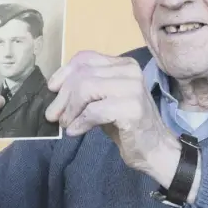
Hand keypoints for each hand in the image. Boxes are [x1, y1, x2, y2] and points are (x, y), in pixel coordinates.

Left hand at [45, 51, 180, 185]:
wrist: (155, 148)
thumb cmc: (127, 125)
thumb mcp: (105, 100)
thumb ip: (86, 89)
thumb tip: (55, 90)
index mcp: (123, 64)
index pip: (85, 58)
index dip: (64, 73)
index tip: (52, 90)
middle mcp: (130, 71)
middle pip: (82, 74)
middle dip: (62, 96)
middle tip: (53, 116)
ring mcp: (132, 88)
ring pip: (86, 89)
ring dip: (70, 109)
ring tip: (66, 123)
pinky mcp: (131, 108)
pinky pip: (94, 111)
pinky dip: (80, 122)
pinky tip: (75, 131)